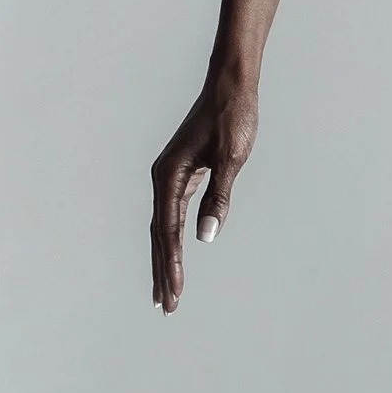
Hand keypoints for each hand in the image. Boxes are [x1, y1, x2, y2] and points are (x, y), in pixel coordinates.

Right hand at [150, 71, 258, 311]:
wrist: (230, 85)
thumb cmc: (233, 118)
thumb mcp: (232, 158)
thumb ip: (218, 198)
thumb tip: (206, 237)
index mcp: (171, 176)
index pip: (168, 231)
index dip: (171, 265)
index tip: (174, 294)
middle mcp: (164, 178)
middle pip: (159, 235)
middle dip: (163, 271)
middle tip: (167, 307)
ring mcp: (170, 176)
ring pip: (162, 226)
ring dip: (165, 259)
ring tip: (166, 291)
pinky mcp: (181, 174)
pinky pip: (171, 214)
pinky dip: (172, 239)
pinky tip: (174, 254)